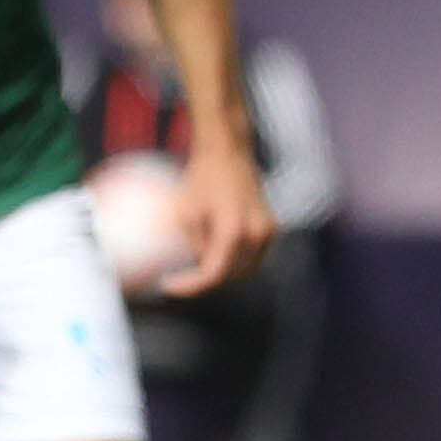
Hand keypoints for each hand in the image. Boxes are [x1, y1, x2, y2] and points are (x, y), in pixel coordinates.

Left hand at [161, 135, 278, 295]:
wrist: (228, 154)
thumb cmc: (202, 178)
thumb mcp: (186, 214)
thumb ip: (195, 245)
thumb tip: (195, 266)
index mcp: (233, 232)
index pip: (213, 274)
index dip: (190, 286)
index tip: (168, 285)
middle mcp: (256, 235)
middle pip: (231, 275)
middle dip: (206, 282)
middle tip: (182, 280)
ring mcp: (267, 232)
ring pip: (246, 269)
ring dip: (224, 274)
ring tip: (198, 271)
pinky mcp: (272, 227)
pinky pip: (254, 256)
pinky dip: (236, 262)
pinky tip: (217, 256)